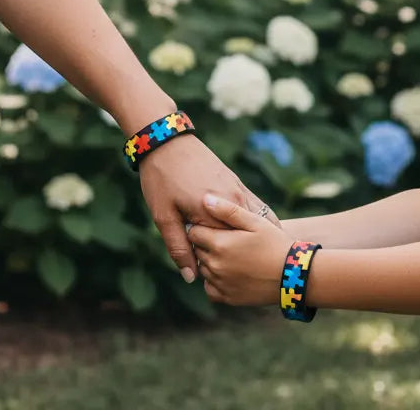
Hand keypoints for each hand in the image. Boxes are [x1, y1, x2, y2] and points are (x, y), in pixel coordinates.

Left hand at [138, 136, 280, 282]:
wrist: (167, 141)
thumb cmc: (161, 180)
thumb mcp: (164, 217)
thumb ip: (178, 247)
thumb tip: (190, 277)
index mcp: (211, 214)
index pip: (223, 251)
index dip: (219, 265)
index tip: (219, 277)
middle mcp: (231, 202)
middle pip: (240, 239)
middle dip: (240, 256)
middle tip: (239, 272)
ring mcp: (237, 190)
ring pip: (251, 224)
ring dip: (251, 241)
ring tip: (256, 258)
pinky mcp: (237, 182)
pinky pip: (254, 207)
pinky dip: (257, 223)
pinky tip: (257, 235)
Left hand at [189, 193, 289, 305]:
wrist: (292, 274)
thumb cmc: (274, 243)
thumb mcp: (255, 222)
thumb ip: (228, 210)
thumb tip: (205, 199)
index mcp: (220, 244)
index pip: (193, 232)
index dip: (201, 225)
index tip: (213, 224)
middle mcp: (215, 265)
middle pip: (197, 250)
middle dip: (205, 242)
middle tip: (224, 238)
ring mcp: (220, 283)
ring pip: (203, 268)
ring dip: (210, 260)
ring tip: (230, 253)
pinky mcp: (227, 297)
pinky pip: (209, 288)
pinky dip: (214, 280)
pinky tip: (229, 271)